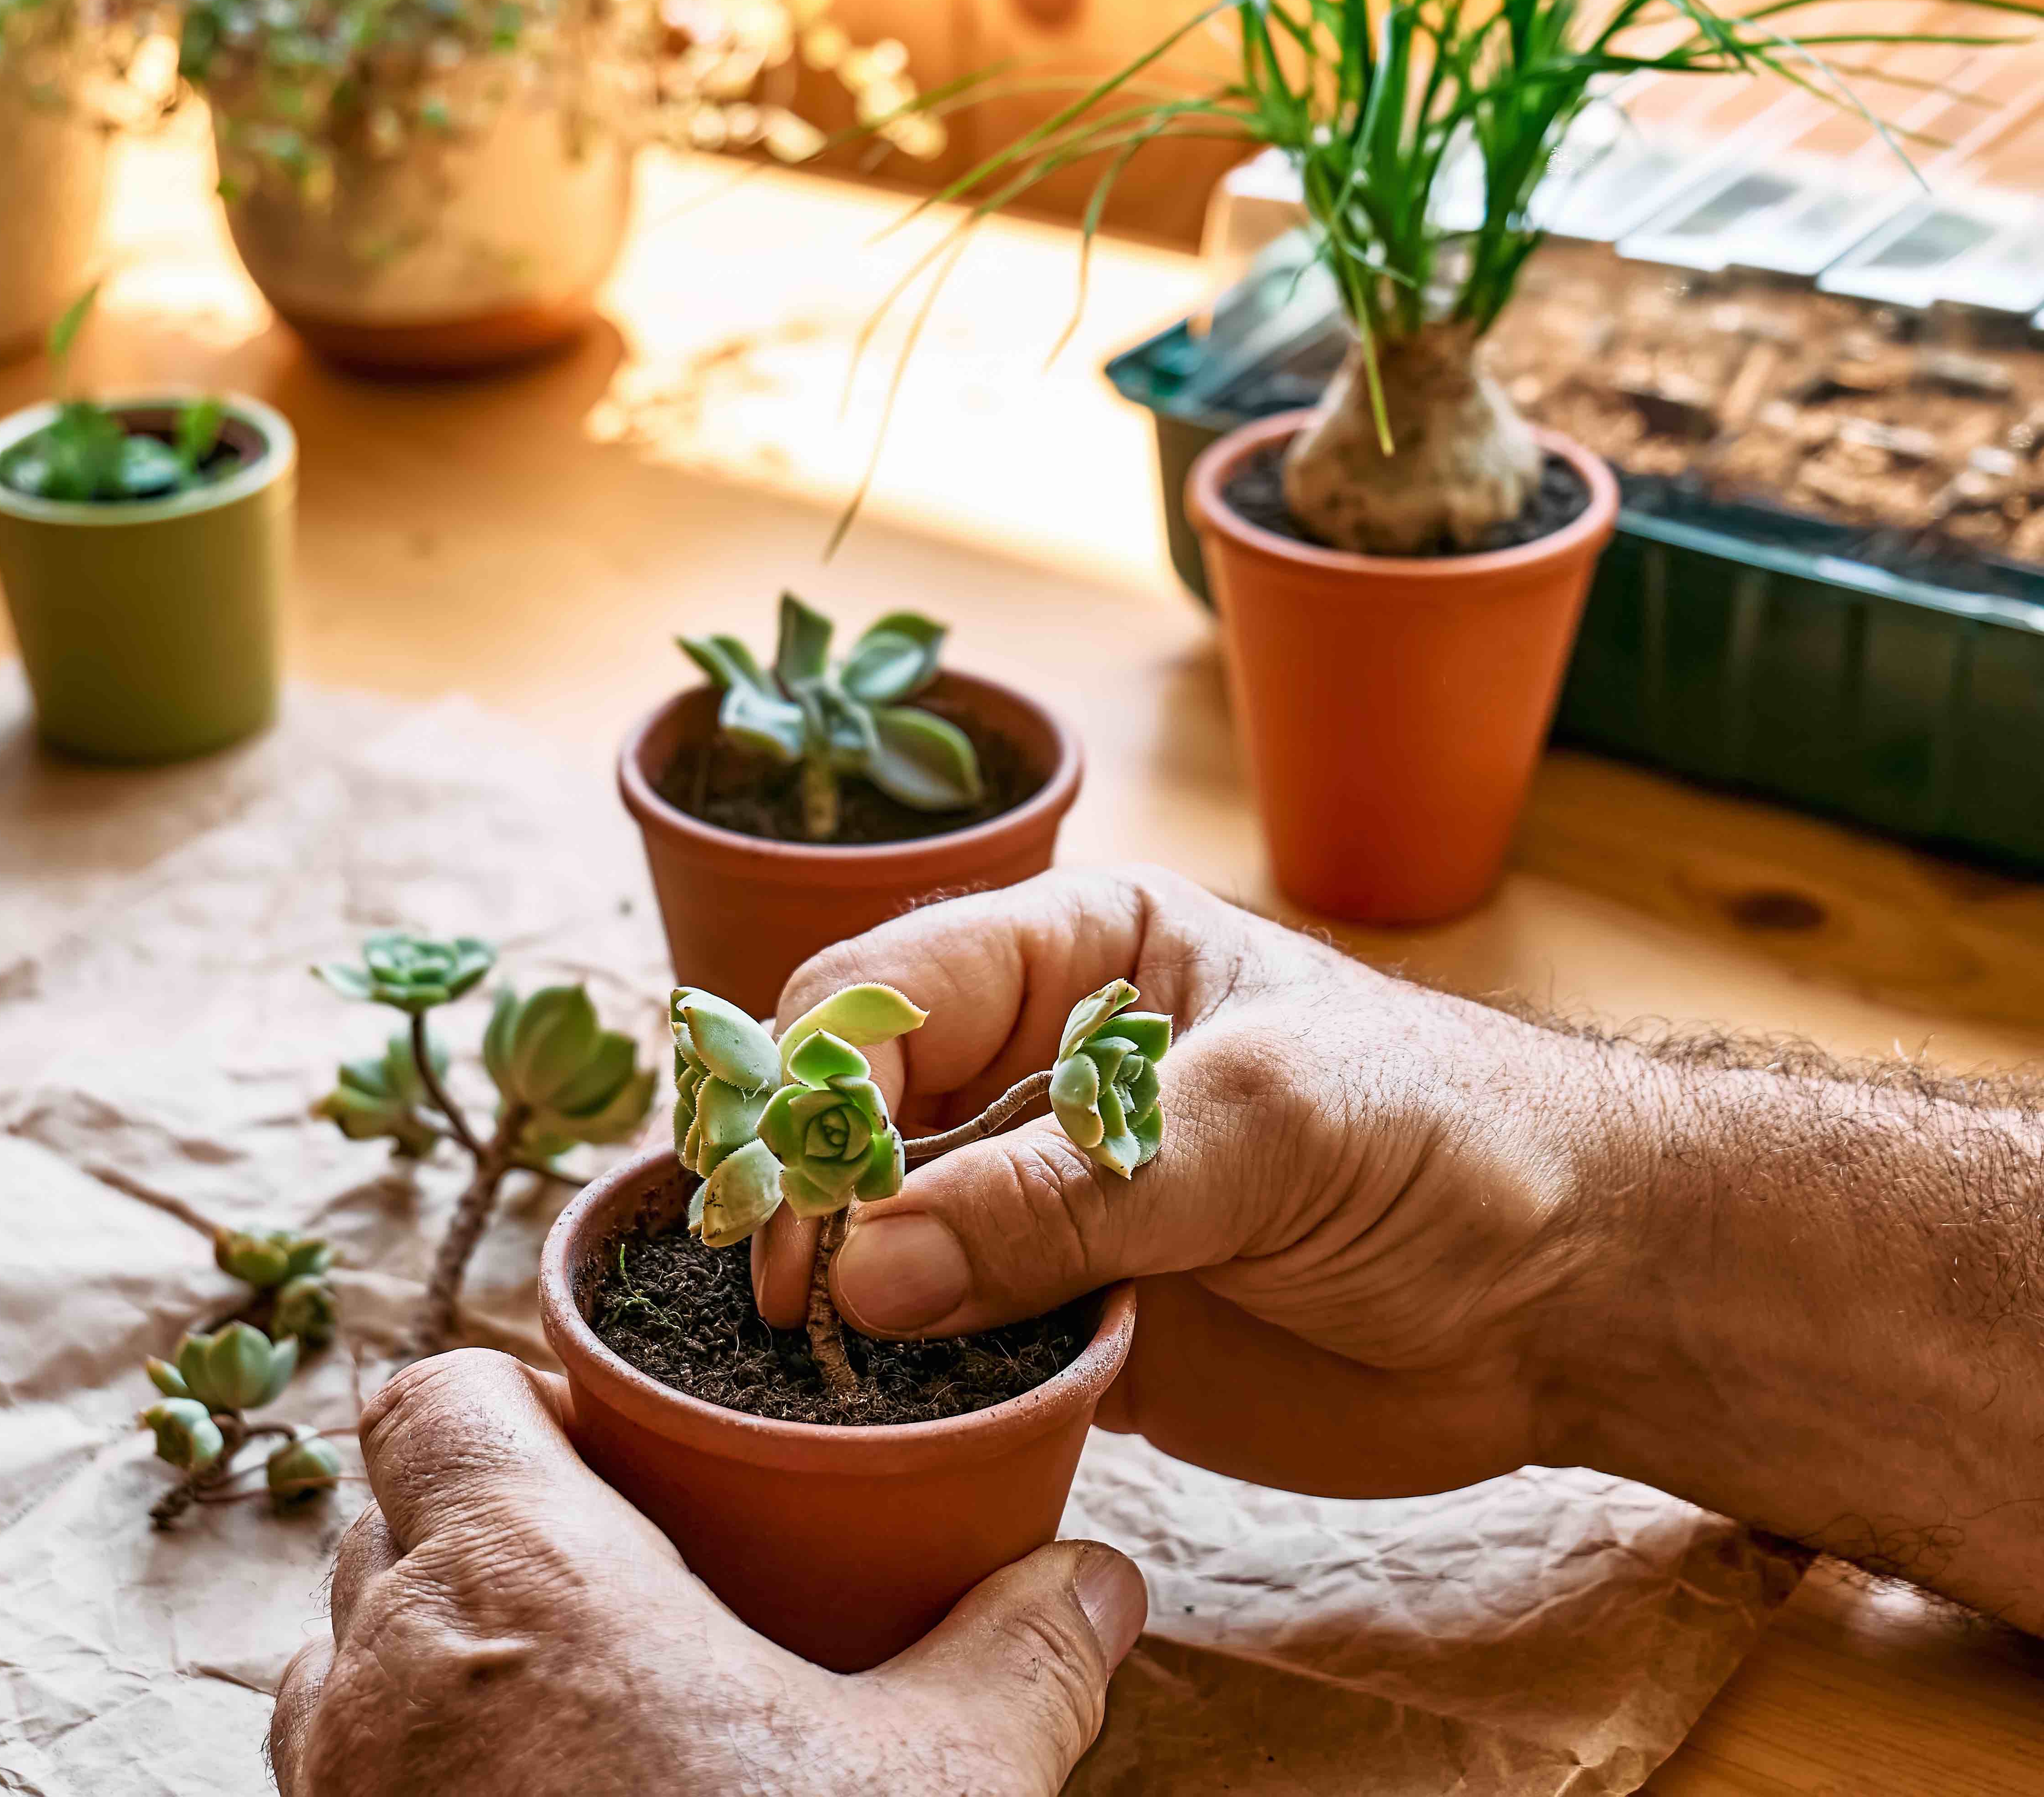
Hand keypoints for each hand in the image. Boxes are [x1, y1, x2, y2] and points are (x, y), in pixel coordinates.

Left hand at [271, 1350, 1151, 1795]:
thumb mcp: (938, 1789)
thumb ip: (1017, 1661)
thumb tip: (1094, 1583)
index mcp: (520, 1575)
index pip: (437, 1395)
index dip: (520, 1397)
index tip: (618, 1449)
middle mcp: (391, 1664)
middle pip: (400, 1515)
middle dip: (497, 1523)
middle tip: (627, 1576)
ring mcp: (341, 1783)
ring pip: (354, 1647)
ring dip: (442, 1645)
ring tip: (581, 1695)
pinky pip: (340, 1766)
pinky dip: (415, 1754)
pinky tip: (536, 1794)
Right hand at [753, 867, 1627, 1499]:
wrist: (1571, 1294)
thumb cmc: (1446, 1141)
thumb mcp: (1264, 1127)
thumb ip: (1068, 1191)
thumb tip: (873, 1266)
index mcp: (1071, 957)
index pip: (879, 992)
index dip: (818, 1087)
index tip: (814, 1206)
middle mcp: (1031, 1070)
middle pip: (849, 1113)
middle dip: (805, 1196)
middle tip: (796, 1303)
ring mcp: (1040, 1201)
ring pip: (875, 1235)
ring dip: (839, 1296)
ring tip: (816, 1364)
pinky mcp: (1063, 1320)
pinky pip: (941, 1342)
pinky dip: (905, 1377)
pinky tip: (883, 1411)